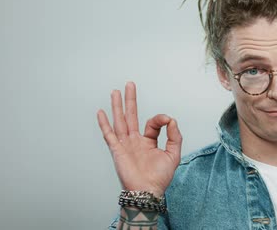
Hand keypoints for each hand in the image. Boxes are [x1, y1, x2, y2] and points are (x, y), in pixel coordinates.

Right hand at [97, 82, 181, 197]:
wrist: (148, 191)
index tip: (167, 120)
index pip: (151, 123)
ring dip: (117, 106)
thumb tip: (171, 120)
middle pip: (131, 116)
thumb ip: (175, 136)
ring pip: (120, 121)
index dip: (160, 119)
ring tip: (115, 92)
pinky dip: (104, 123)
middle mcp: (135, 141)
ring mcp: (125, 145)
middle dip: (130, 100)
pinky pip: (109, 135)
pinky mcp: (117, 151)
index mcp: (148, 142)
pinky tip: (101, 112)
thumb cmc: (159, 178)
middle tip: (129, 85)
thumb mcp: (173, 154)